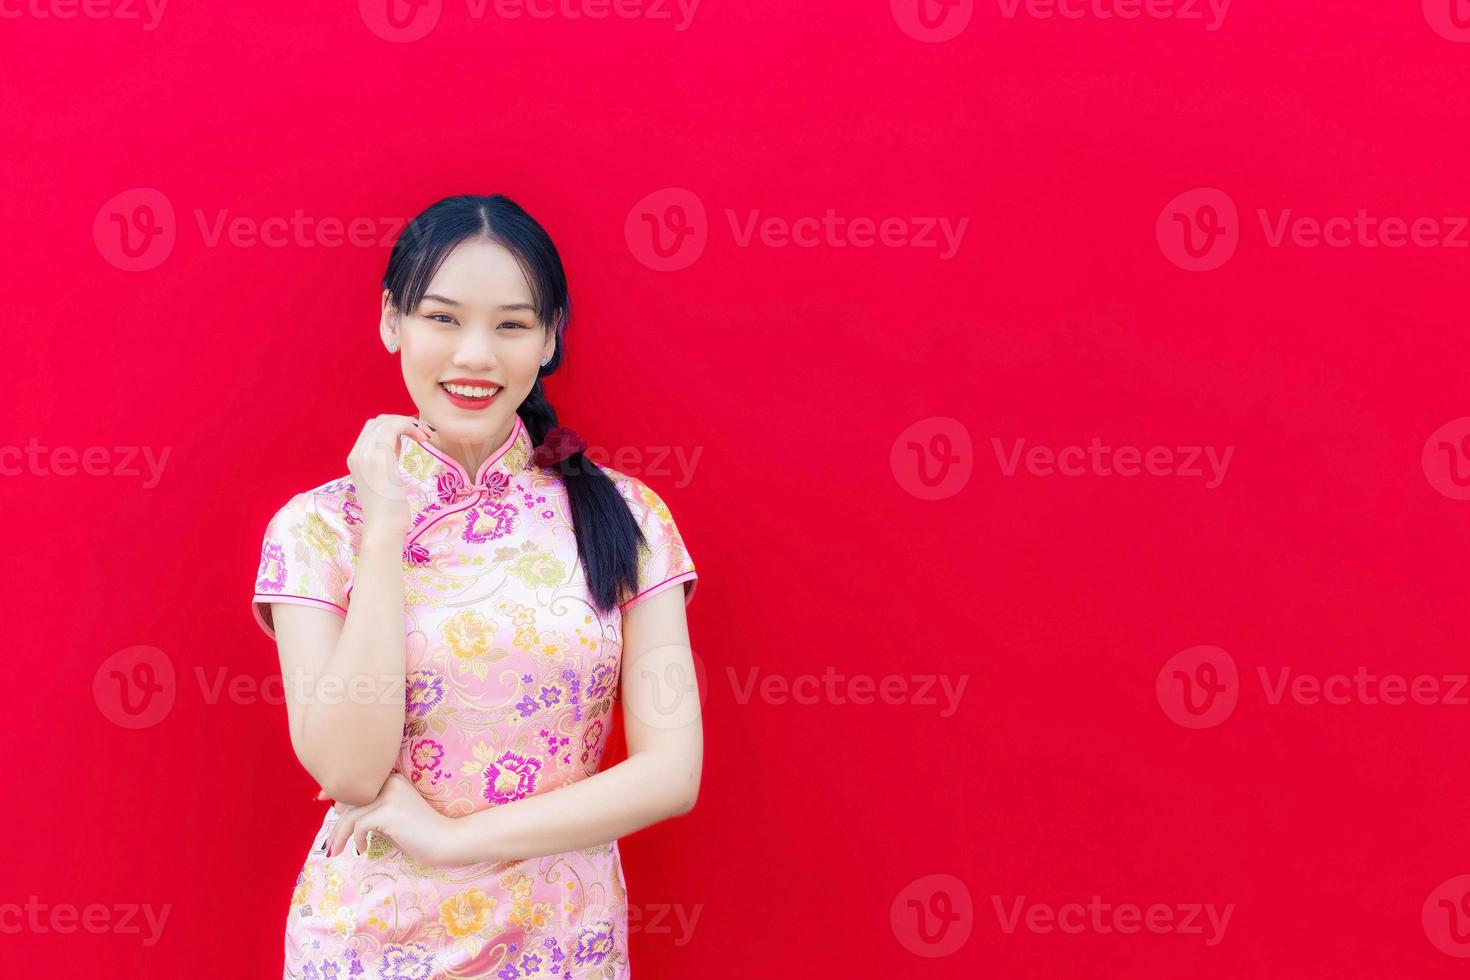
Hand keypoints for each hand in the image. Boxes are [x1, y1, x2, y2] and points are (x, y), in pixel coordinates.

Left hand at [324, 772, 457, 866]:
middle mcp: (390, 782)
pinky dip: (355, 840)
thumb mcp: (393, 817)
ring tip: (336, 851)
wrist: (446, 840)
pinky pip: (358, 826)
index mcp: (392, 779)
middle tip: (331, 844)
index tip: (322, 801)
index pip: (357, 785)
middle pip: (350, 800)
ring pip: (350, 815)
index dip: (337, 792)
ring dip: (339, 836)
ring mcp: (390, 796)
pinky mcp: (389, 812)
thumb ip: (372, 810)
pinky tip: (361, 849)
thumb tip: (339, 811)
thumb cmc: (421, 832)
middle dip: (336, 823)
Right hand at [348, 414, 432, 535]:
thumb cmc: (388, 510)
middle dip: (401, 422)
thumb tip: (397, 442)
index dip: (393, 426)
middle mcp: (356, 454)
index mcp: (355, 459)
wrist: (384, 527)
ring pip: (384, 421)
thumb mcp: (384, 479)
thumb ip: (385, 460)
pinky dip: (409, 426)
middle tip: (422, 433)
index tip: (413, 436)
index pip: (371, 430)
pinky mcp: (378, 457)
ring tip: (424, 435)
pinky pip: (392, 427)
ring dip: (408, 423)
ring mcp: (365, 455)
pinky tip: (422, 438)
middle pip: (377, 422)